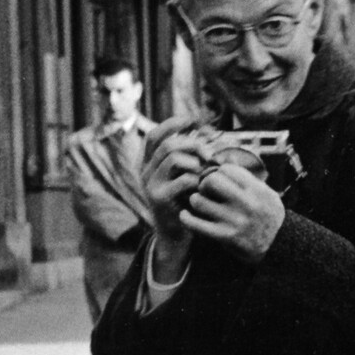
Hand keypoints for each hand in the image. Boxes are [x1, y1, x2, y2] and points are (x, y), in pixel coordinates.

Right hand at [141, 118, 215, 245]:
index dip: (171, 124)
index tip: (192, 120)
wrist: (175, 234)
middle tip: (209, 154)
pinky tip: (204, 187)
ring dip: (196, 161)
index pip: (154, 136)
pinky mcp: (160, 199)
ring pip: (174, 158)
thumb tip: (203, 131)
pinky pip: (183, 179)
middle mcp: (144, 172)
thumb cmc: (183, 200)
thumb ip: (185, 156)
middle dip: (193, 144)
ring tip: (206, 171)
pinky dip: (198, 179)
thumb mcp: (180, 176)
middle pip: (168, 145)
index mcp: (147, 163)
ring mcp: (150, 185)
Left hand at [182, 163, 284, 263]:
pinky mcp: (226, 237)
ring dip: (195, 200)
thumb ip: (245, 177)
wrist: (279, 245)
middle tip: (205, 189)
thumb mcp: (265, 193)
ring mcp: (235, 220)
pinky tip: (185, 215)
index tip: (217, 177)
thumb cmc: (268, 216)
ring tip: (199, 202)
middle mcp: (247, 204)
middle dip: (204, 183)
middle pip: (211, 181)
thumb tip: (223, 159)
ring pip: (200, 202)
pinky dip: (187, 218)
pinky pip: (197, 225)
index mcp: (257, 190)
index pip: (228, 169)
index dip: (218, 171)